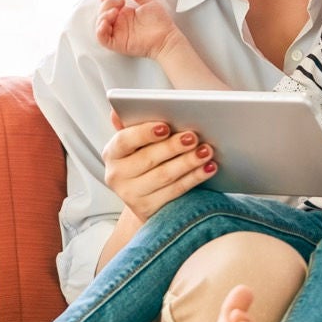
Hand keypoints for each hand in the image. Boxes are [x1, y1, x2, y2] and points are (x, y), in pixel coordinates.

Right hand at [94, 0, 180, 59]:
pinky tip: (106, 23)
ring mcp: (117, 33)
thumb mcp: (148, 1)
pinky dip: (100, 30)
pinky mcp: (117, 44)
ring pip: (100, 24)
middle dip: (108, 3)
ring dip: (103, 15)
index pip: (109, 4)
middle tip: (121, 1)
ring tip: (115, 11)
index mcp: (124, 13)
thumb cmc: (160, 22)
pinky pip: (102, 38)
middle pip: (103, 11)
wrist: (166, 37)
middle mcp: (119, 22)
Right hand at [102, 111, 216, 221]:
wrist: (145, 195)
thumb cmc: (143, 158)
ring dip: (188, 162)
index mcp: (112, 152)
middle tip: (194, 137)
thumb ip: (131, 124)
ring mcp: (131, 195)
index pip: (125, 140)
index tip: (165, 127)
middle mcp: (116, 175)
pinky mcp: (148, 210)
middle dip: (173, 147)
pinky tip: (208, 168)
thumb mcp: (135, 142)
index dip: (145, 133)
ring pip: (164, 176)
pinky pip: (176, 192)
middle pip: (148, 159)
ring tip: (206, 151)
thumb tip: (116, 111)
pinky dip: (194, 178)